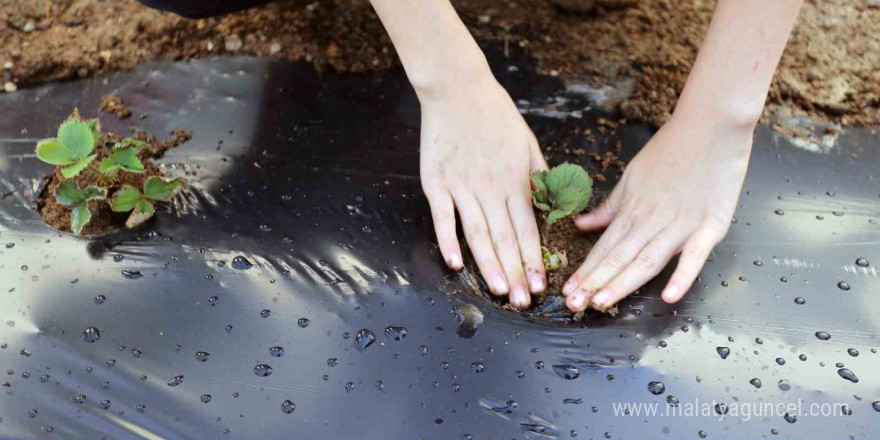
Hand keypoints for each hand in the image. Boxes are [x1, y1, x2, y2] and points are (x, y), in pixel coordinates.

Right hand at [419, 78, 548, 308]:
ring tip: (499, 291)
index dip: (534, 259)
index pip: (528, 228)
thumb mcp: (528, 143)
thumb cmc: (496, 115)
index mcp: (514, 180)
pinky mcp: (436, 183)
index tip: (541, 285)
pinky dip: (449, 241)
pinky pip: (443, 217)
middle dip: (516, 272)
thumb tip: (553, 206)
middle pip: (505, 238)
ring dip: (489, 265)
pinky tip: (455, 264)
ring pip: (478, 233)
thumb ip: (539, 177)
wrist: (458, 89)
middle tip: (524, 302)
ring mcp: (461, 186)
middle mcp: (490, 188)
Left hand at [562, 113, 752, 312]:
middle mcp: (652, 220)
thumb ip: (610, 206)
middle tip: (574, 305)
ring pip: (647, 260)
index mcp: (633, 210)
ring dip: (622, 283)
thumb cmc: (672, 149)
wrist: (710, 123)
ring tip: (601, 302)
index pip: (604, 247)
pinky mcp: (711, 224)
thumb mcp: (632, 176)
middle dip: (595, 283)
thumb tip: (582, 225)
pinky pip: (695, 255)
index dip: (585, 271)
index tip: (567, 292)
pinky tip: (667, 296)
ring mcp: (681, 224)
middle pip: (619, 257)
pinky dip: (682, 276)